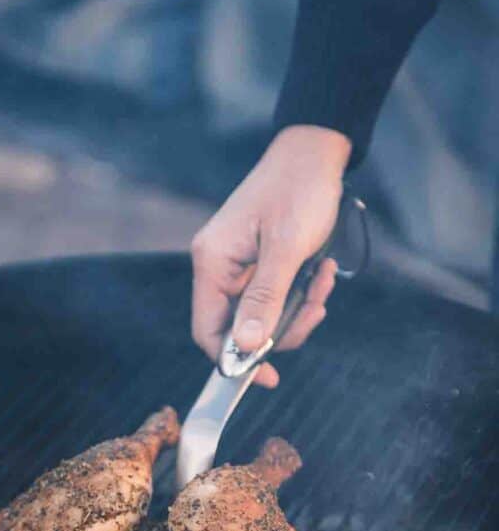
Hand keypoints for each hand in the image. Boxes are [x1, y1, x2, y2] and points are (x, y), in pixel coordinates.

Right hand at [190, 125, 351, 386]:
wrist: (315, 153)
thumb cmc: (298, 190)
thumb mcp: (286, 249)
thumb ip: (264, 299)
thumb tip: (246, 347)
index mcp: (212, 263)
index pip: (207, 331)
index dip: (234, 360)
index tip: (267, 377)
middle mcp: (219, 269)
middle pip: (240, 329)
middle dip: (282, 328)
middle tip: (315, 310)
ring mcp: (239, 268)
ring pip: (263, 317)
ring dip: (298, 310)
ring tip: (323, 282)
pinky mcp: (259, 266)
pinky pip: (275, 299)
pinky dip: (301, 295)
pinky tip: (322, 273)